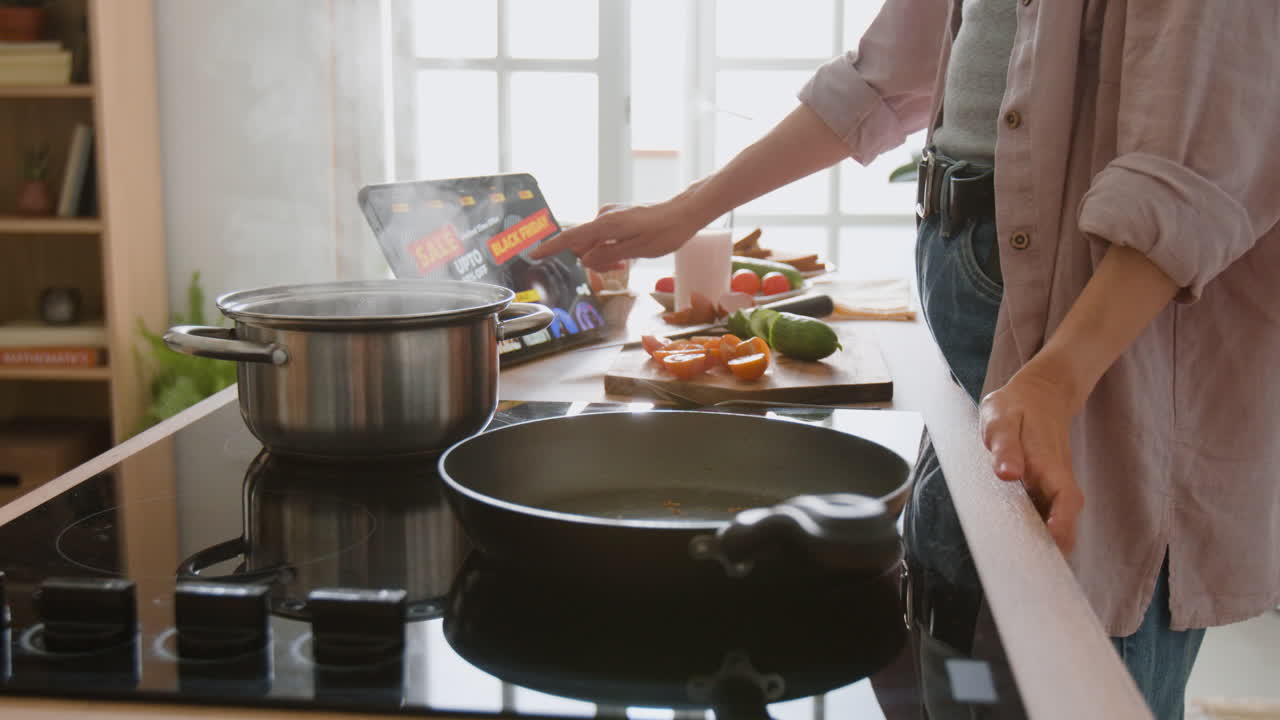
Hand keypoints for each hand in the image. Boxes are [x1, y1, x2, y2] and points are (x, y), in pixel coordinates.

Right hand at [528, 200, 704, 270]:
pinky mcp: (618, 216)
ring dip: (604, 255)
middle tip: (619, 266)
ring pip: (594, 241)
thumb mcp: (637, 250)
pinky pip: (604, 235)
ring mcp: (611, 214)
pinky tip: (626, 252)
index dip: (552, 247)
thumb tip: (585, 260)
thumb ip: (608, 255)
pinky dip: (610, 247)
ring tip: (627, 260)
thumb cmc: (666, 232)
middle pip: (583, 244)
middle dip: (593, 260)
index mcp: (607, 224)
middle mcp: (605, 216)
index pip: (572, 237)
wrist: (684, 213)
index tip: (534, 254)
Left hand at [979, 365, 1084, 555]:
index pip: (1066, 502)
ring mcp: (1053, 488)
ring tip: (1021, 573)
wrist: (1039, 395)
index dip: (1062, 526)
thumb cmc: (1016, 407)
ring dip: (1044, 548)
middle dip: (1053, 550)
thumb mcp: (1001, 417)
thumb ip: (1004, 445)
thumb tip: (1007, 472)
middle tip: (1030, 576)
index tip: (1052, 546)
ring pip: (1056, 524)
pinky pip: (1045, 517)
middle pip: (1064, 523)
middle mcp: (1058, 482)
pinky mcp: (1045, 491)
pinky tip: (1017, 552)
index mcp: (1050, 466)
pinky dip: (1036, 535)